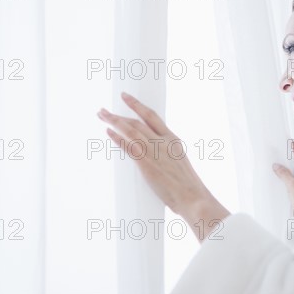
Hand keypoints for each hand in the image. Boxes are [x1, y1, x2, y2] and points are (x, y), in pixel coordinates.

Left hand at [97, 92, 228, 240]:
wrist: (192, 196)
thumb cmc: (186, 185)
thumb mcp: (179, 161)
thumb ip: (166, 154)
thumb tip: (152, 155)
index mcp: (172, 139)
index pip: (152, 116)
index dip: (137, 105)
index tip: (126, 97)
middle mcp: (162, 141)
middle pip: (136, 122)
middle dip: (119, 114)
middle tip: (104, 111)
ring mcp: (154, 151)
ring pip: (130, 130)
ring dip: (114, 121)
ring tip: (102, 116)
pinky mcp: (147, 163)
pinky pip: (129, 146)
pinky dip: (118, 138)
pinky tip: (109, 132)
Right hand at [273, 141, 293, 215]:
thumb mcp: (293, 186)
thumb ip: (284, 174)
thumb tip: (276, 166)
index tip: (286, 142)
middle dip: (287, 158)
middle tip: (276, 151)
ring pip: (293, 172)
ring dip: (285, 168)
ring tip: (274, 162)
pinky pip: (291, 180)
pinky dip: (284, 177)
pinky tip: (277, 176)